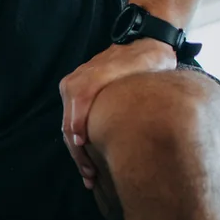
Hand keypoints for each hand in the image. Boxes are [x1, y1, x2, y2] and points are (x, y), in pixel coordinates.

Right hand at [59, 40, 175, 186]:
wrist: (146, 43)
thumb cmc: (149, 59)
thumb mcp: (148, 68)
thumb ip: (135, 86)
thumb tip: (127, 112)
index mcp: (90, 76)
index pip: (78, 102)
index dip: (79, 125)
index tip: (84, 147)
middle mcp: (75, 81)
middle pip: (69, 122)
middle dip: (78, 152)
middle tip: (90, 176)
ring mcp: (73, 89)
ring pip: (69, 127)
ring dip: (77, 153)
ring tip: (89, 176)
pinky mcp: (77, 97)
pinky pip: (73, 122)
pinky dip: (79, 143)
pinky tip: (88, 162)